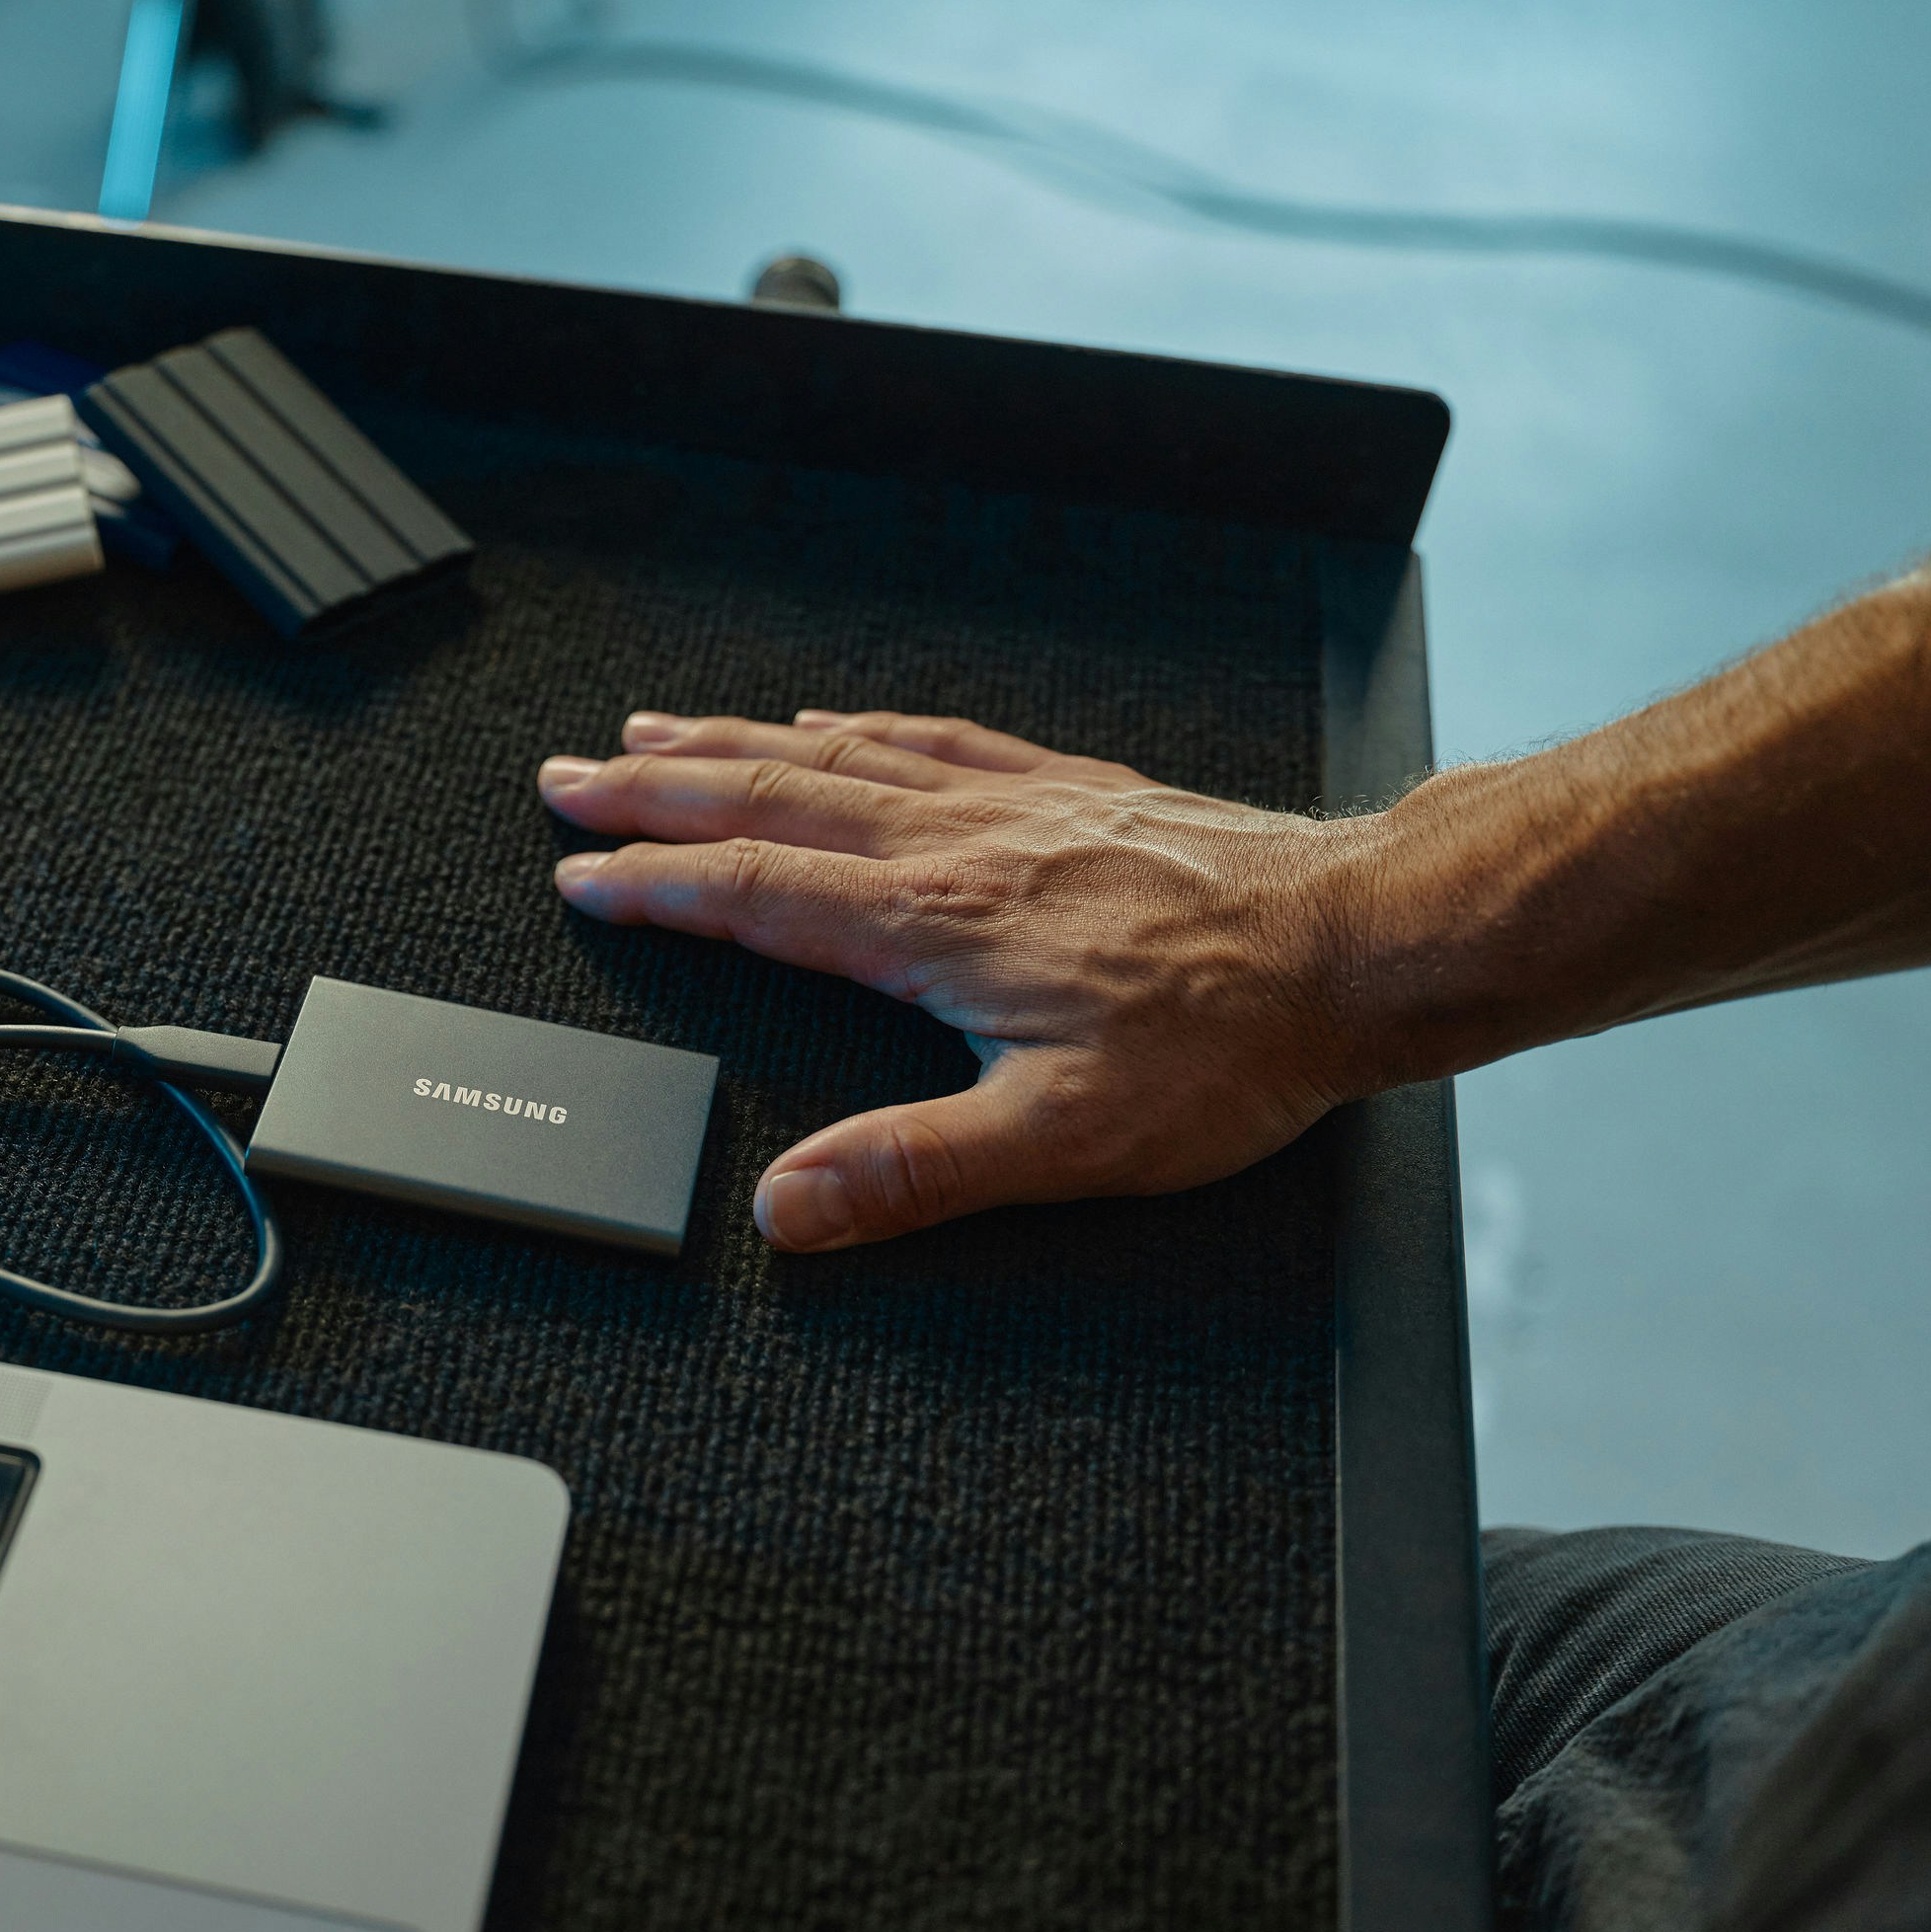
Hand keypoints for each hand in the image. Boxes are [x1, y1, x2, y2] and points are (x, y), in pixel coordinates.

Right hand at [540, 709, 1389, 1250]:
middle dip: (657, 791)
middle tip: (572, 776)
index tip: (581, 874)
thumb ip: (913, 1173)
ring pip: (840, 758)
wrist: (1359, 946)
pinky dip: (860, 728)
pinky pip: (936, 739)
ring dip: (735, 744)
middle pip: (772, 802)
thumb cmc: (1231, 1044)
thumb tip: (789, 1209)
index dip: (655, 885)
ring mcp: (1016, 808)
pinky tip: (835, 722)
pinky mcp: (1075, 793)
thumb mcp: (1063, 1143)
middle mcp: (961, 849)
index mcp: (936, 928)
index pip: (755, 895)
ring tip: (658, 732)